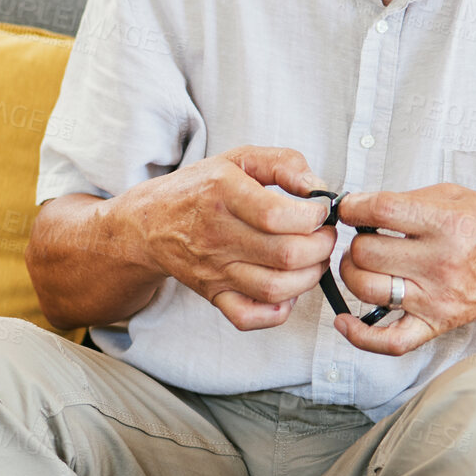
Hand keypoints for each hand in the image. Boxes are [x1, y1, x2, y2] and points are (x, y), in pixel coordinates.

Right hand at [130, 145, 336, 330]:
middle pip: (284, 255)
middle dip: (321, 247)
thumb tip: (318, 187)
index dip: (312, 217)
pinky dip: (277, 312)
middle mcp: (217, 234)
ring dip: (309, 278)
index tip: (321, 212)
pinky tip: (287, 290)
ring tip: (313, 260)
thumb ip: (284, 164)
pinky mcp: (213, 295)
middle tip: (325, 236)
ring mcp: (214, 270)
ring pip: (274, 289)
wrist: (150, 224)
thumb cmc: (200, 189)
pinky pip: (249, 317)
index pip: (275, 215)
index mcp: (223, 193)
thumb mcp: (239, 159)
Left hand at [334, 183, 475, 354]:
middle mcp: (440, 263)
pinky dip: (360, 335)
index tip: (350, 208)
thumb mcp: (454, 196)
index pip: (381, 211)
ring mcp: (435, 298)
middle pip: (367, 252)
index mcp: (446, 223)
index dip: (353, 207)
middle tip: (366, 237)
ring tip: (363, 265)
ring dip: (354, 274)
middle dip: (356, 240)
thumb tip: (358, 204)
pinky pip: (390, 341)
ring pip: (367, 288)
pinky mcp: (434, 325)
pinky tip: (344, 320)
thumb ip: (407, 198)